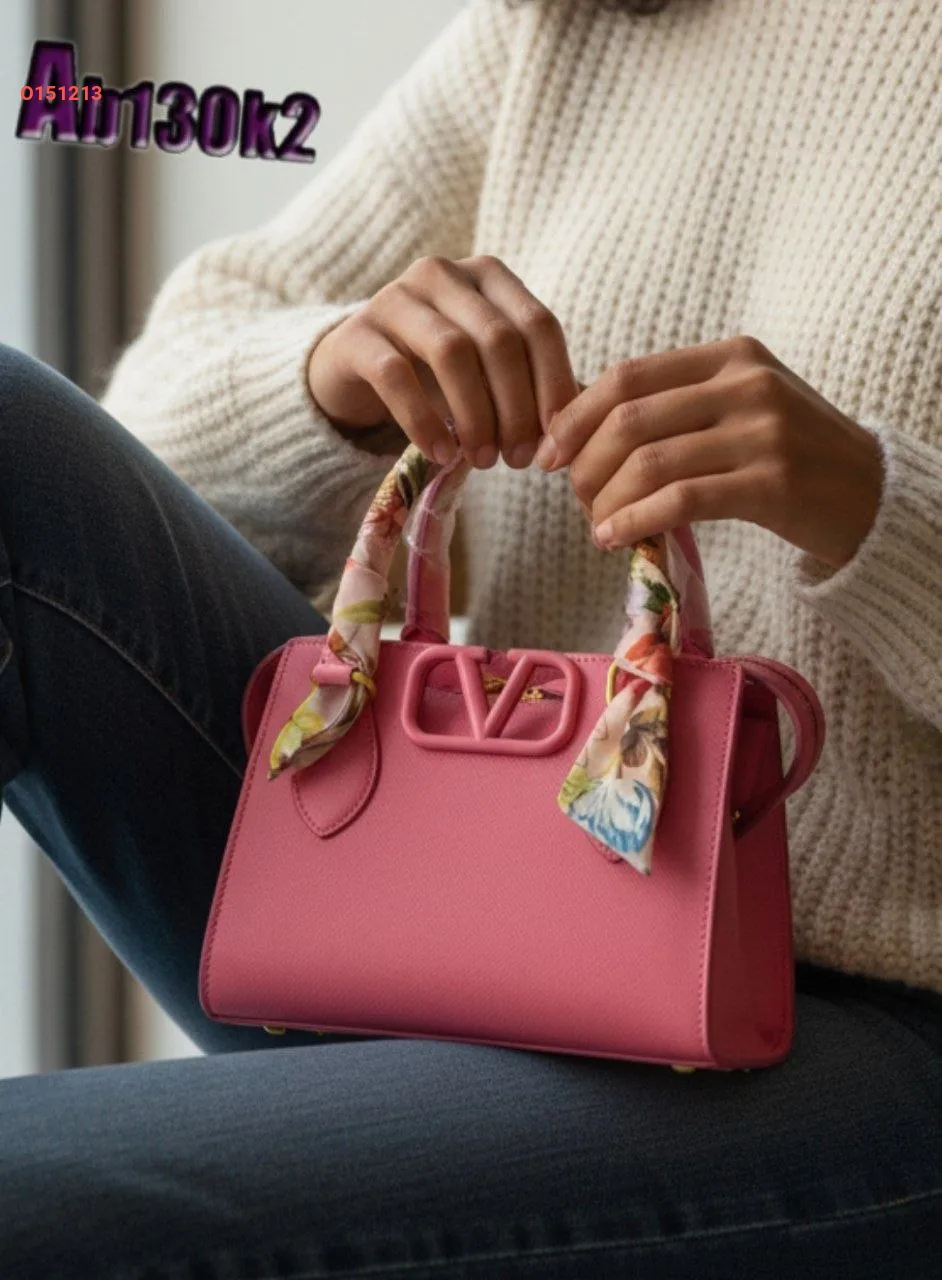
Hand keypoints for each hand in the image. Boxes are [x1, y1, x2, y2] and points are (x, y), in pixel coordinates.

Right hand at [308, 255, 578, 468]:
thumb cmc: (438, 374)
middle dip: (516, 407)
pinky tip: (440, 454)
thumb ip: (534, 386)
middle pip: (499, 339)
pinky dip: (423, 420)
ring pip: (451, 352)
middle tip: (519, 460)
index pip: (539, 324)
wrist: (354, 370)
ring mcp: (395, 298)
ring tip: (483, 461)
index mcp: (489, 276)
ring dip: (475, 415)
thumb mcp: (489, 372)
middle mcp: (443, 274)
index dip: (554, 385)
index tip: (557, 440)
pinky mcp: (356, 334)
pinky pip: (395, 374)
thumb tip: (585, 424)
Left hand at [535, 335, 883, 567]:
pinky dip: (634, 521)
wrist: (870, 493)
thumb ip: (673, 407)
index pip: (628, 376)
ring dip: (605, 500)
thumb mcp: (737, 408)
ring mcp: (763, 432)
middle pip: (629, 418)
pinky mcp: (772, 483)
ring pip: (648, 461)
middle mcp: (746, 384)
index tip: (547, 452)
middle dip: (584, 464)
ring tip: (595, 524)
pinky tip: (614, 538)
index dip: (575, 415)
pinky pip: (680, 500)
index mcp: (730, 356)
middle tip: (574, 497)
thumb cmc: (789, 455)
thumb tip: (575, 425)